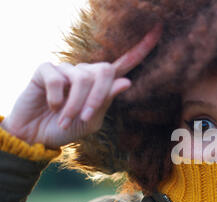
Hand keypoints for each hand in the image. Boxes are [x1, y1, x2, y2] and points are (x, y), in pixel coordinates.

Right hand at [1, 24, 162, 149]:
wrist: (37, 137)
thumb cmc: (67, 128)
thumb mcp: (92, 121)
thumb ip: (106, 101)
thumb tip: (127, 81)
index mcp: (101, 85)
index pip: (124, 64)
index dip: (141, 49)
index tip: (158, 30)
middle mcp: (85, 72)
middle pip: (104, 70)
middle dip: (98, 97)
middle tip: (87, 117)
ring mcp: (66, 69)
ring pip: (82, 79)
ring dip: (75, 105)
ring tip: (65, 120)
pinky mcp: (46, 70)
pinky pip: (58, 79)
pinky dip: (57, 99)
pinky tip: (51, 107)